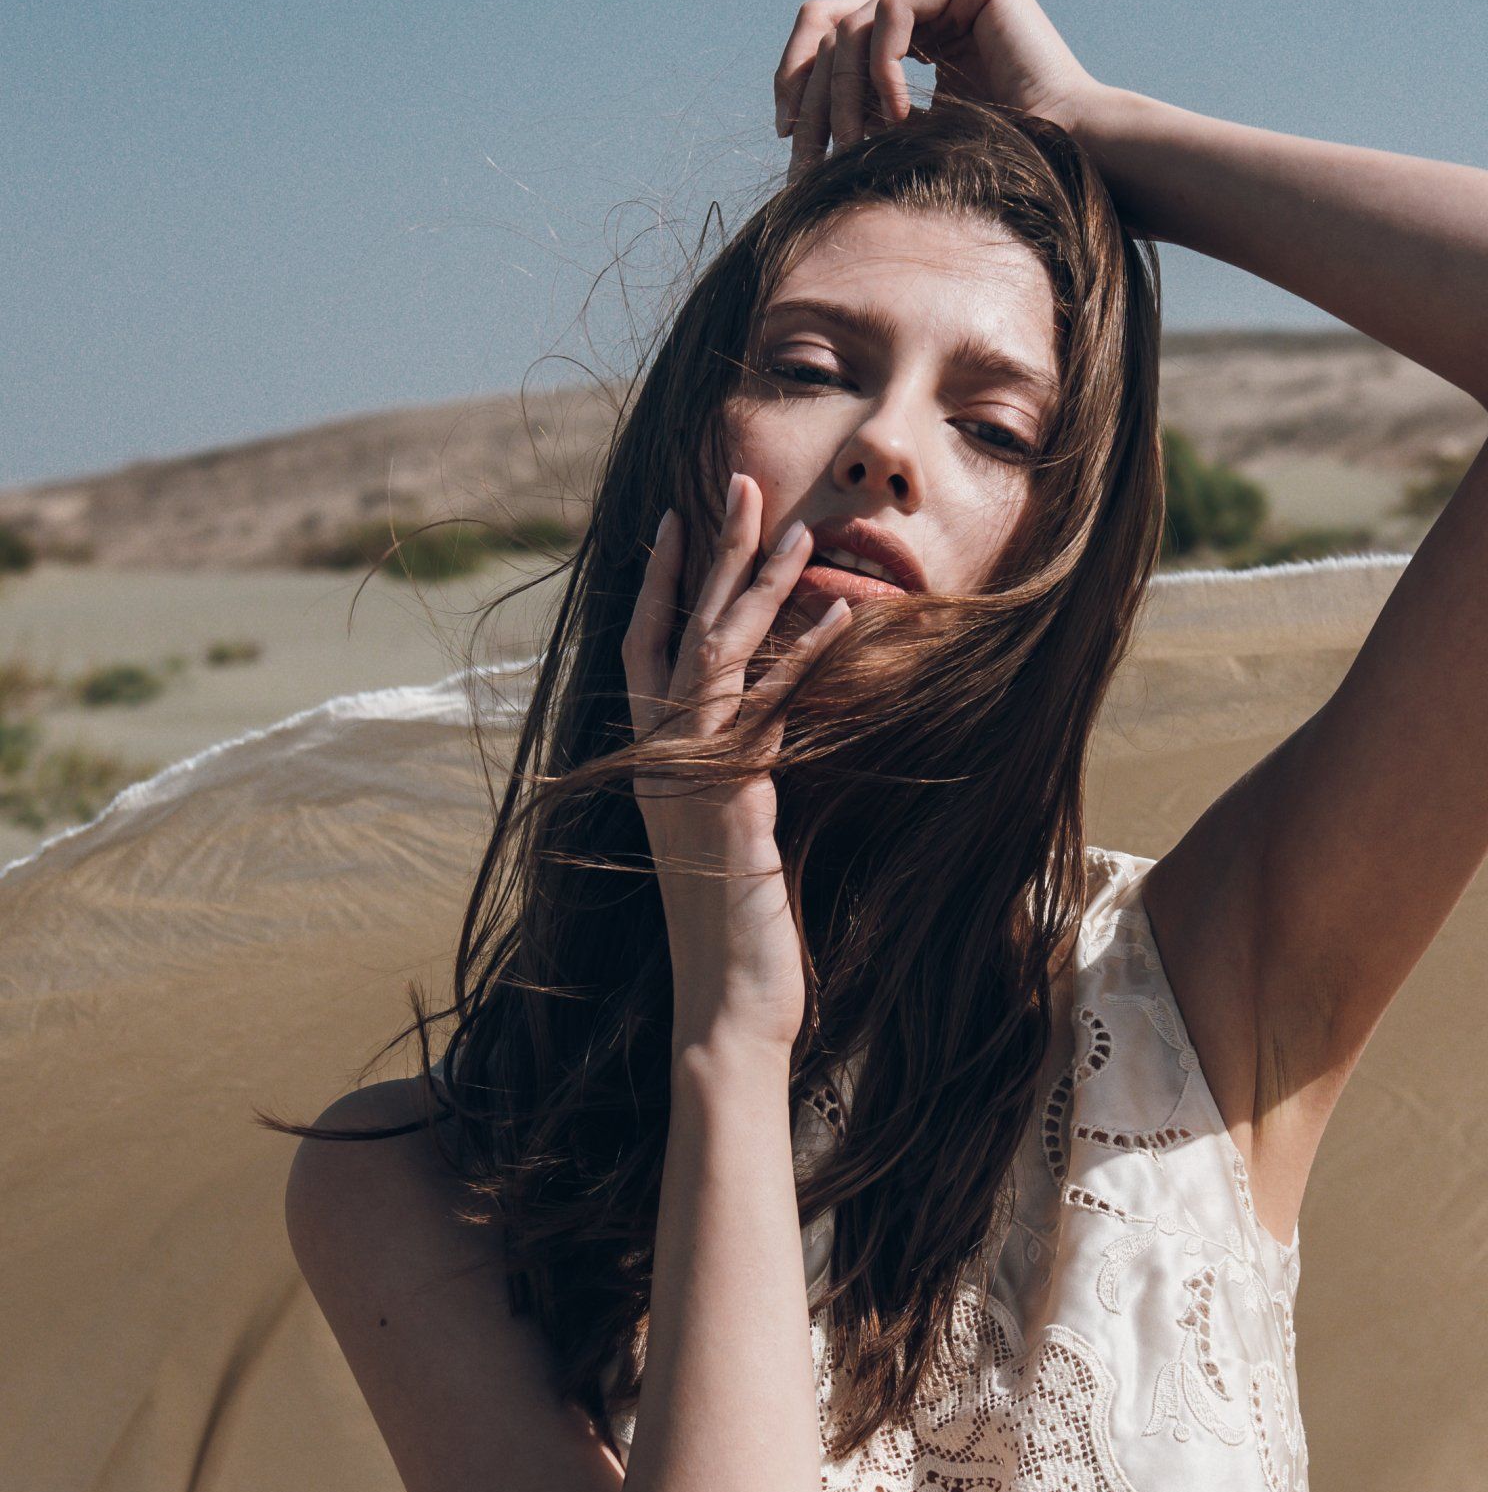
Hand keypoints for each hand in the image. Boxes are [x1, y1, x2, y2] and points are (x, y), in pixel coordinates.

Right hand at [622, 478, 846, 1052]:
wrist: (727, 1010)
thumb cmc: (734, 942)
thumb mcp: (729, 845)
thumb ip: (733, 787)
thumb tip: (758, 749)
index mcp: (653, 767)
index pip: (645, 650)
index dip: (660, 584)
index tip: (677, 521)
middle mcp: (660, 761)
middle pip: (679, 629)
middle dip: (713, 551)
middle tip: (742, 481)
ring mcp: (690, 777)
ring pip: (717, 655)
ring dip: (760, 585)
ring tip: (798, 525)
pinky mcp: (731, 800)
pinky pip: (765, 711)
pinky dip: (801, 661)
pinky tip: (838, 618)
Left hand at [773, 0, 1096, 178]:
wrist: (1069, 158)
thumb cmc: (999, 163)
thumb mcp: (909, 134)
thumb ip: (863, 109)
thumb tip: (788, 113)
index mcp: (924, 27)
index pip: (835, 31)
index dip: (798, 77)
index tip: (787, 135)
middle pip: (831, 17)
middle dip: (806, 86)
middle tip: (799, 147)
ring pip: (854, 21)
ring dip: (843, 90)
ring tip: (856, 144)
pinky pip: (891, 12)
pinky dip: (882, 69)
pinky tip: (902, 116)